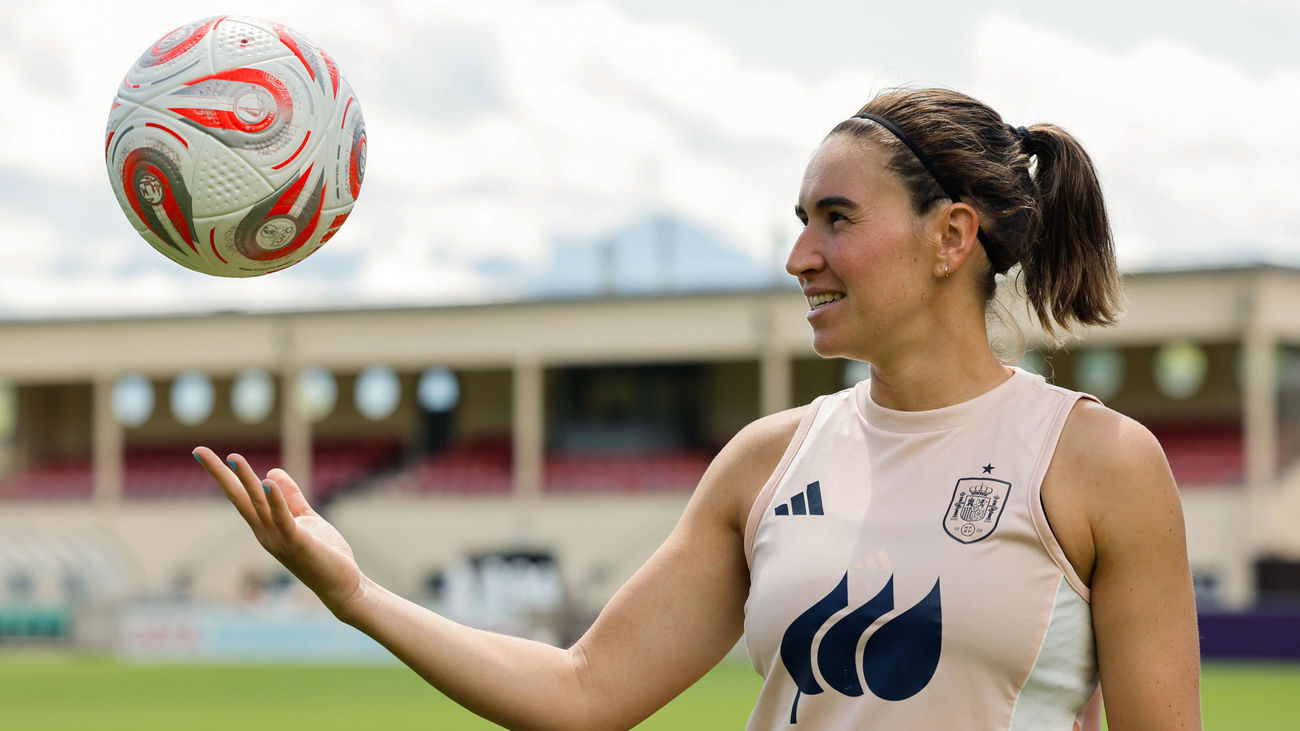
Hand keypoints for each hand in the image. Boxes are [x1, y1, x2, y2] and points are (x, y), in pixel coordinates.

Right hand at [193, 447, 365, 617]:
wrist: (341, 585)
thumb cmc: (323, 554)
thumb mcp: (305, 519)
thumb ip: (290, 498)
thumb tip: (270, 473)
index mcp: (266, 526)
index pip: (240, 497)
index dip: (224, 475)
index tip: (203, 453)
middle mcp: (265, 533)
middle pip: (239, 499)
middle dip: (220, 475)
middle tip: (199, 451)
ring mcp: (278, 539)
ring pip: (258, 505)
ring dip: (246, 481)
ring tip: (233, 458)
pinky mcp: (298, 543)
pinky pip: (283, 519)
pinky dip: (275, 501)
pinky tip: (266, 482)